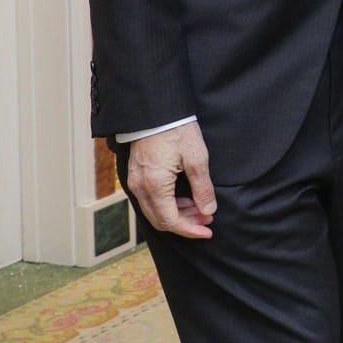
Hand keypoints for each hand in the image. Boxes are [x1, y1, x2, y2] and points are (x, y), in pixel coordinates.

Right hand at [125, 121, 216, 239]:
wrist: (157, 111)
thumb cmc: (177, 131)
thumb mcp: (197, 159)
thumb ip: (202, 188)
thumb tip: (208, 211)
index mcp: (154, 185)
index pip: (170, 220)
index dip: (190, 230)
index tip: (208, 231)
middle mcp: (139, 187)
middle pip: (160, 220)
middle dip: (186, 223)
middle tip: (208, 220)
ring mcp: (135, 182)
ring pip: (154, 211)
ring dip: (178, 214)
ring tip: (201, 209)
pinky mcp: (136, 176)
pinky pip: (150, 199)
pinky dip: (168, 204)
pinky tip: (185, 199)